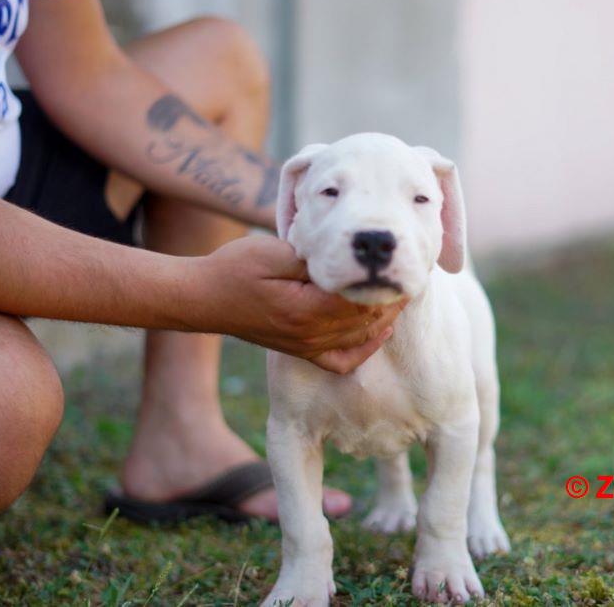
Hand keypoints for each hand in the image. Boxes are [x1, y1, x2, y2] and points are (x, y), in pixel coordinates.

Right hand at [190, 235, 405, 372]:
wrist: (203, 298)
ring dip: (383, 318)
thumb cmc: (234, 269)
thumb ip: (312, 258)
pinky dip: (364, 347)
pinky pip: (341, 360)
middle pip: (365, 320)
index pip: (360, 299)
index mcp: (306, 309)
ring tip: (400, 295)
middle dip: (390, 299)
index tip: (401, 264)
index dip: (384, 283)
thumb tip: (347, 258)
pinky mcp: (299, 350)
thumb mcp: (273, 253)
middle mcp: (309, 334)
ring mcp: (305, 346)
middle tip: (411, 277)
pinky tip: (378, 331)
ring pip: (359, 339)